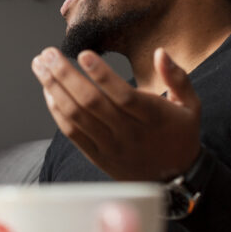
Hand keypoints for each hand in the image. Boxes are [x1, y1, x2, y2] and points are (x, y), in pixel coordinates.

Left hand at [31, 47, 201, 181]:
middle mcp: (130, 133)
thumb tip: (161, 52)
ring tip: (39, 66)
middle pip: (92, 103)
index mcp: (154, 117)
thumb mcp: (191, 105)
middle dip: (66, 76)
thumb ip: (178, 77)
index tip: (83, 54)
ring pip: (77, 116)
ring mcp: (111, 146)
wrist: (173, 179)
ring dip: (54, 89)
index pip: (124, 96)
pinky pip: (72, 133)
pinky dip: (56, 111)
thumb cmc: (180, 134)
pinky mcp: (97, 155)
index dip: (103, 75)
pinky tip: (47, 91)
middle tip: (48, 54)